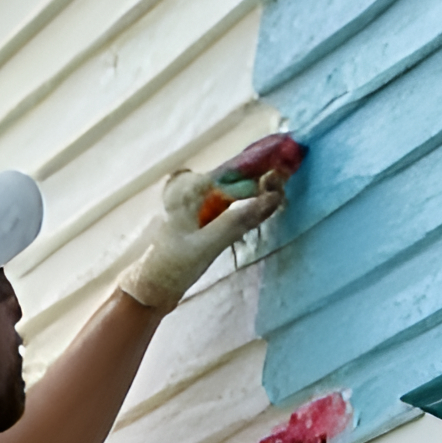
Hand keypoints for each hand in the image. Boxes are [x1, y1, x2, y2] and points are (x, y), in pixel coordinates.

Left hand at [117, 133, 302, 311]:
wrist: (149, 290)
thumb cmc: (171, 268)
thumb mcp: (207, 246)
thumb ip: (238, 221)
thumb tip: (273, 199)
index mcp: (190, 189)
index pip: (236, 170)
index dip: (265, 161)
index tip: (291, 152)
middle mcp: (191, 188)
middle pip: (236, 175)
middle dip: (264, 171)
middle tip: (293, 166)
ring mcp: (194, 202)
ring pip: (234, 187)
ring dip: (258, 184)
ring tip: (284, 182)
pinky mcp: (199, 216)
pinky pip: (229, 200)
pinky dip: (247, 199)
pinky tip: (264, 200)